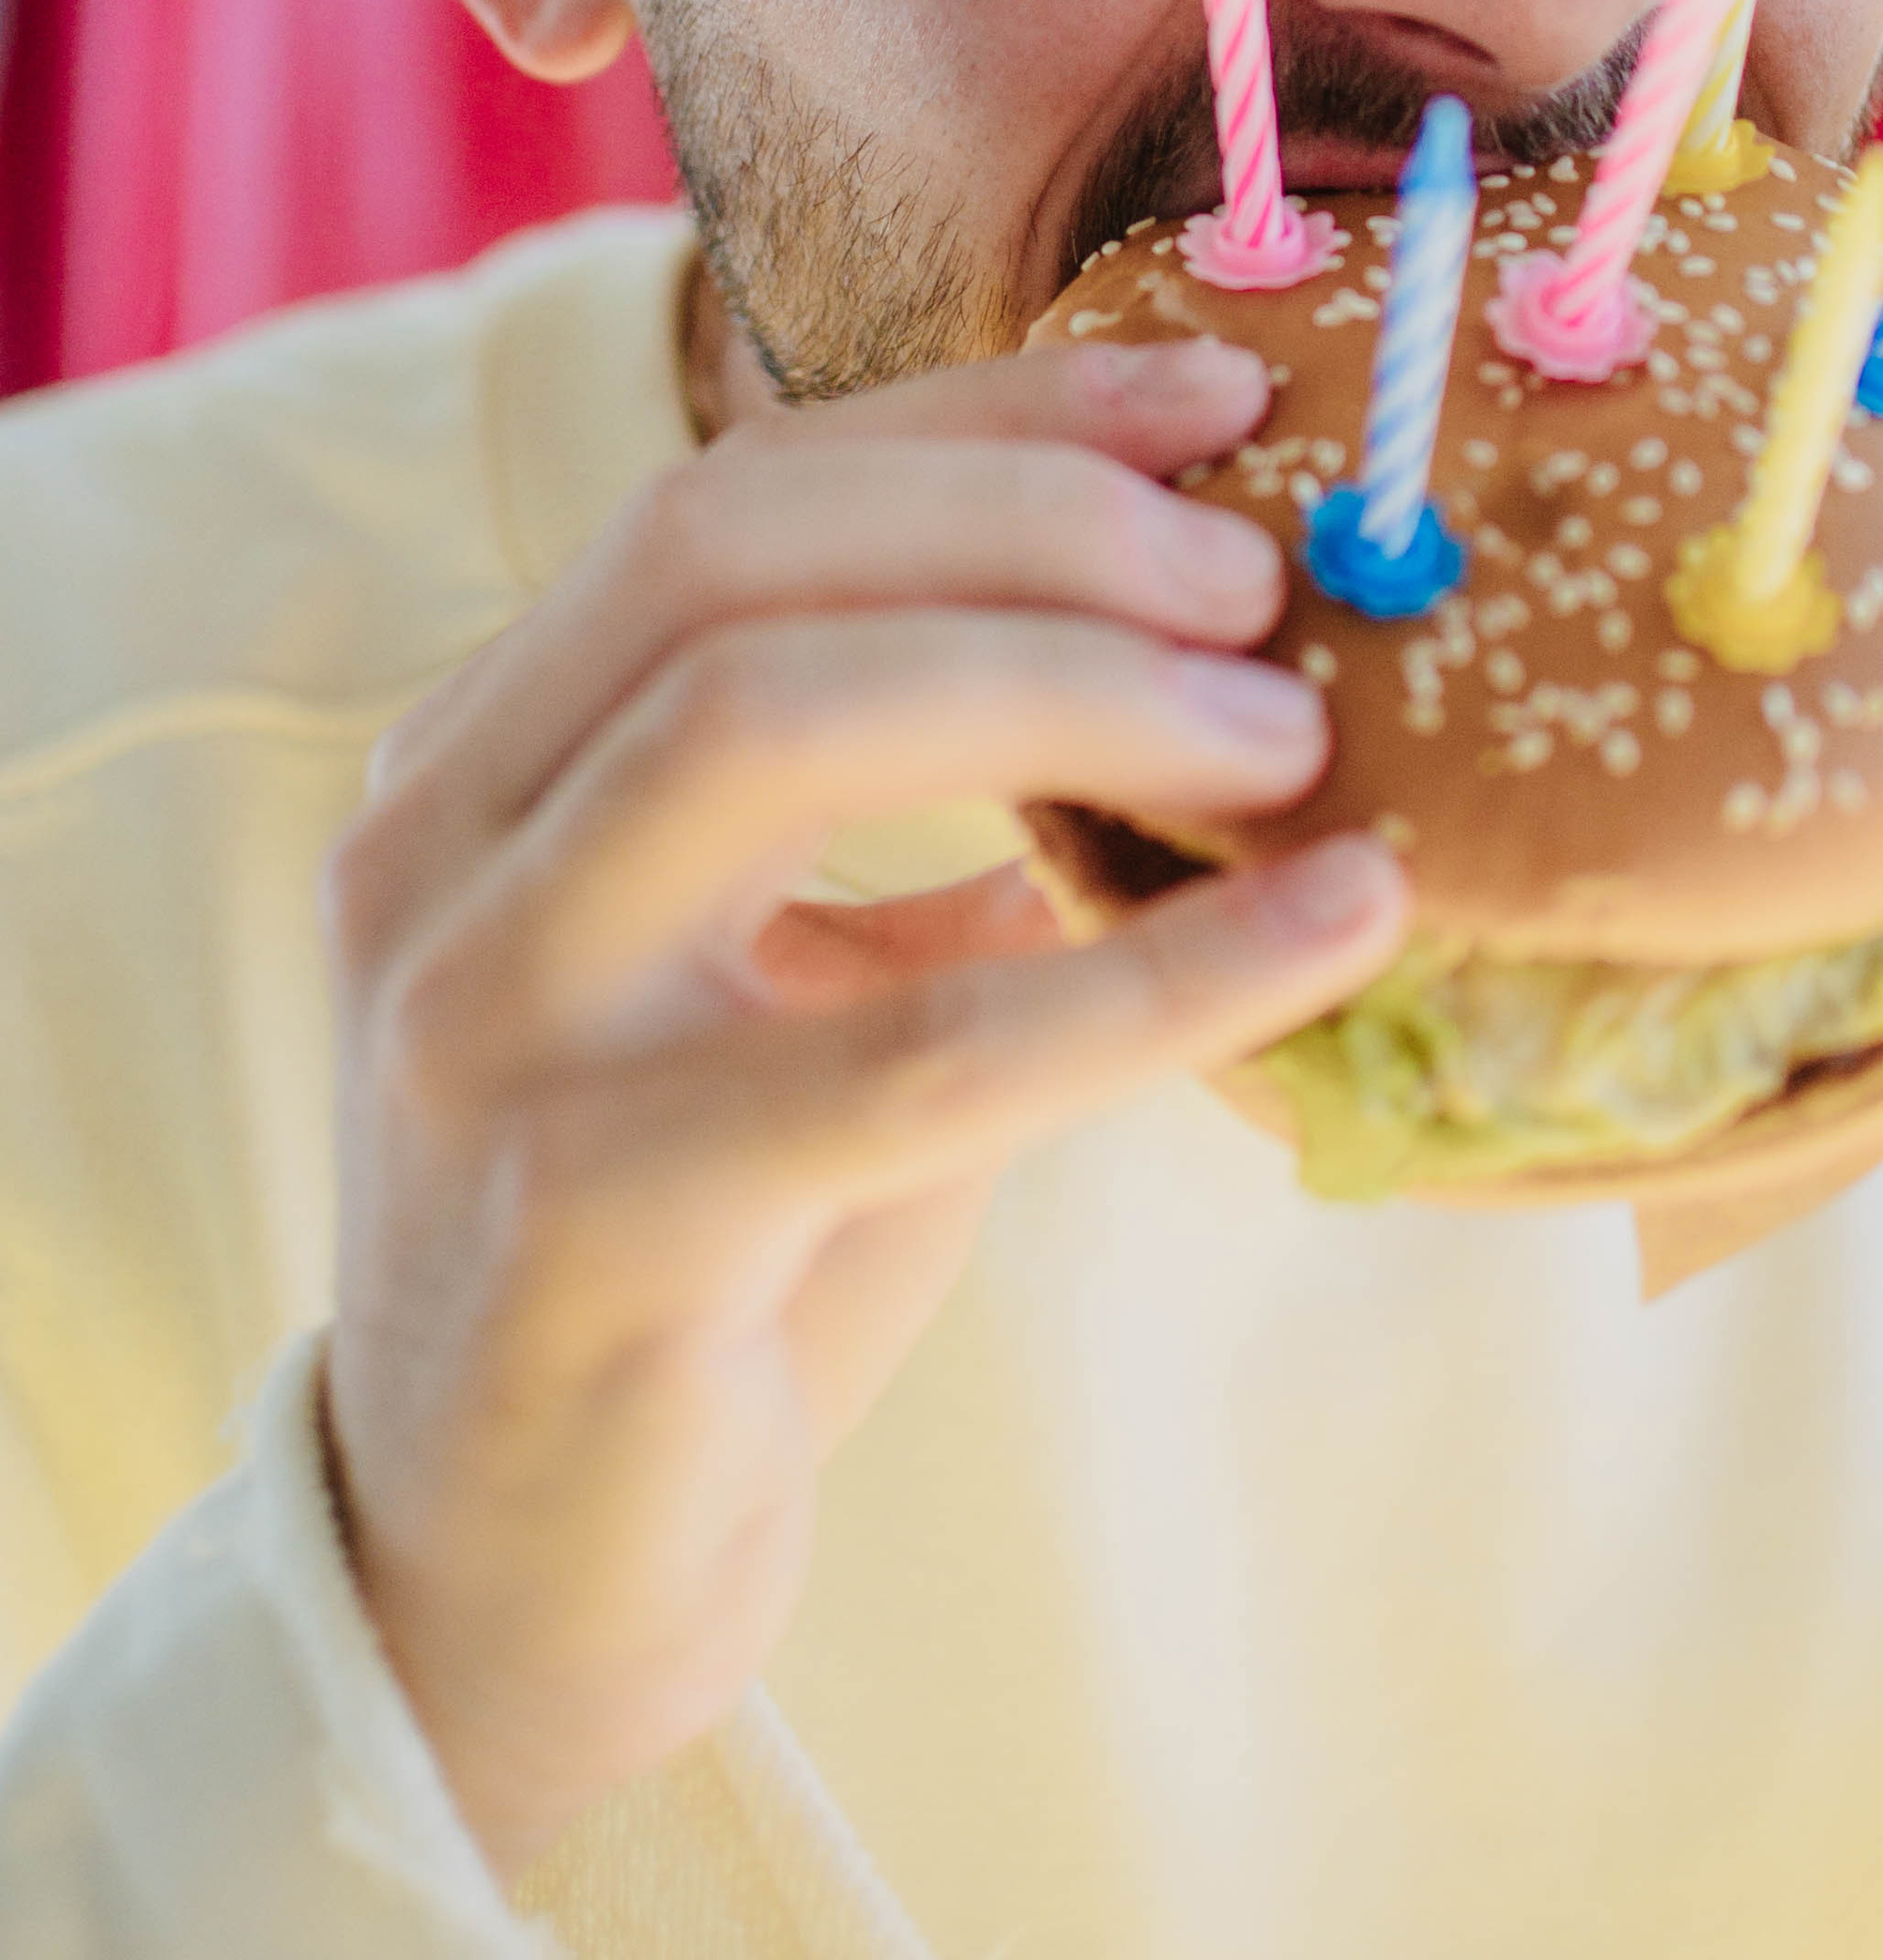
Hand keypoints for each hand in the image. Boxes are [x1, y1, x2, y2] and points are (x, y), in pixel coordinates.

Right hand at [319, 334, 1408, 1876]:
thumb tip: (1229, 657)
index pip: (736, 490)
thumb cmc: (697, 1246)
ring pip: (767, 724)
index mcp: (483, 752)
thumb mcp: (797, 979)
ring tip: (1291, 737)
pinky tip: (1340, 925)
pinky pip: (911, 1052)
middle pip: (726, 553)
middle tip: (1262, 583)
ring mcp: (484, 1027)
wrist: (512, 1585)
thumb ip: (934, 813)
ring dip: (1072, 687)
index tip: (1217, 402)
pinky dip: (1155, 972)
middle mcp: (438, 850)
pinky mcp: (586, 1225)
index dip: (991, 416)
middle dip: (1027, 522)